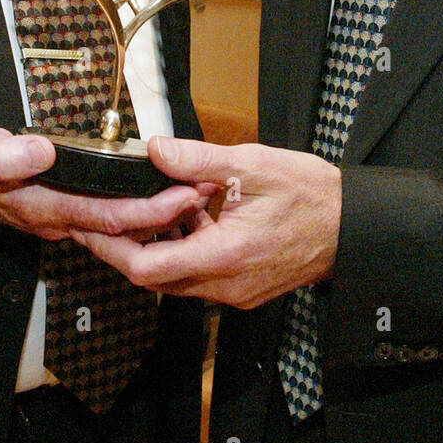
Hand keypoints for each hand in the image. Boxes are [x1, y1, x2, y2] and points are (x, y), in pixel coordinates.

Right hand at [0, 116, 207, 240]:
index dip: (147, 210)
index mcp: (40, 206)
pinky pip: (106, 214)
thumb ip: (3, 153)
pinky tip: (159, 195)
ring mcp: (59, 216)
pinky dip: (136, 208)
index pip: (105, 216)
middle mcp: (55, 218)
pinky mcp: (62, 206)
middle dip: (166, 214)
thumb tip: (42, 152)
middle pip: (121, 225)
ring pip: (116, 223)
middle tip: (205, 193)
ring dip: (156, 214)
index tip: (182, 195)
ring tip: (195, 193)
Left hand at [72, 137, 341, 307]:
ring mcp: (234, 292)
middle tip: (107, 213)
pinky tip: (190, 217)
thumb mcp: (253, 165)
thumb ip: (198, 159)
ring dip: (157, 246)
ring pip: (174, 279)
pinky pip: (197, 277)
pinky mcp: (242, 290)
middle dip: (125, 246)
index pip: (147, 268)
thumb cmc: (311, 196)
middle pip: (153, 278)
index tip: (91, 225)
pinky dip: (183, 250)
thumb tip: (155, 150)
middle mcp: (226, 284)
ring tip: (151, 207)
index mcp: (226, 255)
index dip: (111, 247)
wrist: (351, 226)